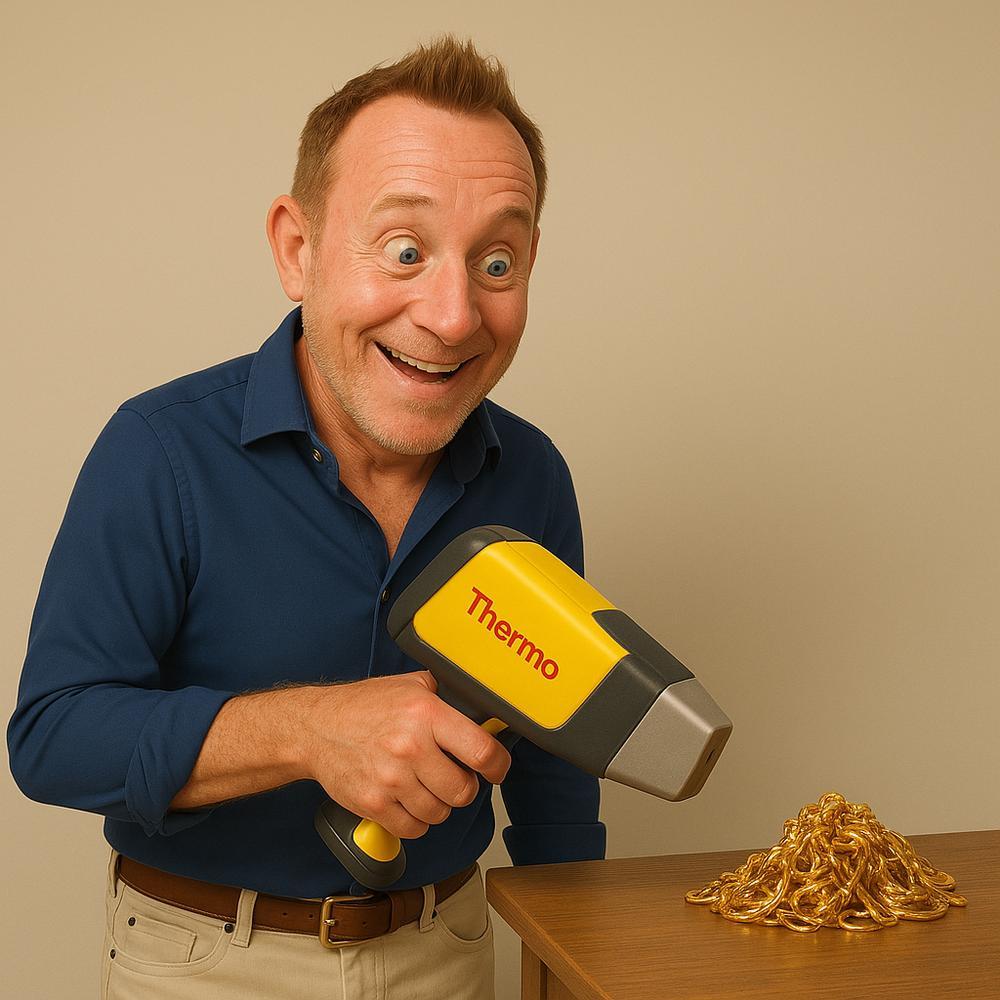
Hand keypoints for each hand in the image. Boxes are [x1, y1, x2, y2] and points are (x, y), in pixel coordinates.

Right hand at [298, 671, 510, 838]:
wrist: (316, 728)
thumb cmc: (362, 707)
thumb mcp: (409, 685)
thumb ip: (445, 696)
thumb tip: (481, 710)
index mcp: (426, 713)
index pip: (481, 750)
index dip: (498, 765)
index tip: (497, 768)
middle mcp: (411, 746)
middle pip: (463, 790)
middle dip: (463, 786)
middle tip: (452, 775)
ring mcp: (391, 779)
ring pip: (440, 812)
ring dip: (438, 804)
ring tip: (424, 785)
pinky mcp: (374, 804)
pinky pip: (414, 828)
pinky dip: (416, 820)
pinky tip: (408, 800)